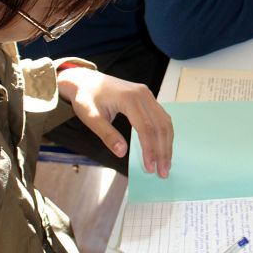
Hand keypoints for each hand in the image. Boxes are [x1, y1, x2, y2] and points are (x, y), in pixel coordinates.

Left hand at [56, 68, 172, 176]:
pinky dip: (164, 134)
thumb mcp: (90, 117)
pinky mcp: (147, 97)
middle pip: (160, 125)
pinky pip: (161, 117)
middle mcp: (143, 94)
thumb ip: (107, 134)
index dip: (150, 150)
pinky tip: (163, 147)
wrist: (85, 79)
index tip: (150, 168)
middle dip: (163, 150)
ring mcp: (147, 94)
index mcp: (129, 98)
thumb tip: (122, 153)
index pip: (146, 128)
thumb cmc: (86, 97)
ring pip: (164, 121)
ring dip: (167, 143)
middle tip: (163, 172)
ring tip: (165, 164)